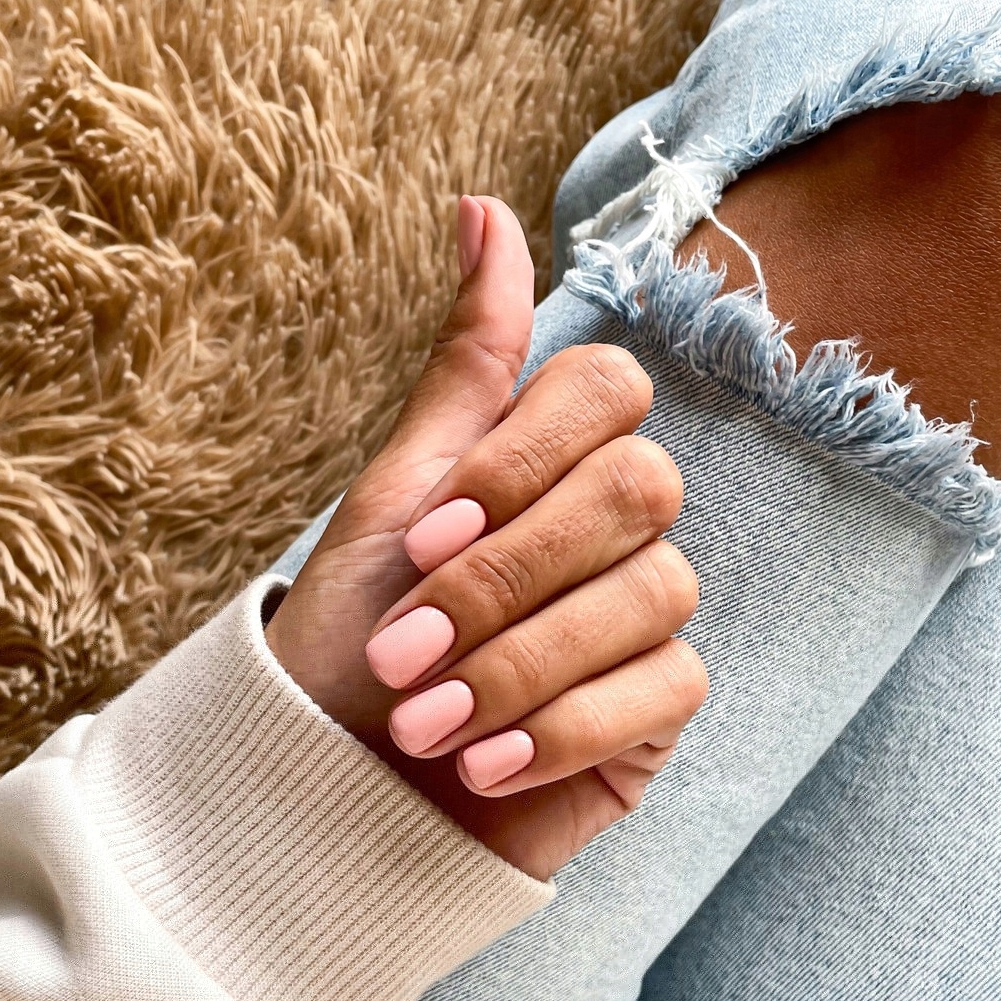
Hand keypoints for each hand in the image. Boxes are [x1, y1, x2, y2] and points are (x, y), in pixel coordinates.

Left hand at [265, 196, 707, 879]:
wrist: (336, 794)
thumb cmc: (349, 644)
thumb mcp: (389, 499)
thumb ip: (463, 369)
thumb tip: (479, 206)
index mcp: (548, 465)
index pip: (609, 392)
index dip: (523, 462)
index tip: (421, 541)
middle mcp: (611, 531)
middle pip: (638, 490)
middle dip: (505, 578)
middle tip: (402, 652)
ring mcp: (643, 620)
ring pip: (654, 593)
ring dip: (517, 664)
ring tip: (421, 724)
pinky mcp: (656, 712)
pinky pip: (665, 689)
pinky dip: (560, 728)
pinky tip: (482, 765)